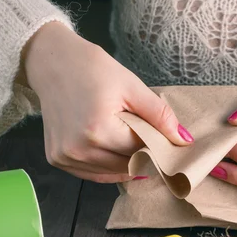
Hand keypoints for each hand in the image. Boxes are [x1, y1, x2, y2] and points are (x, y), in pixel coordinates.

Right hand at [20, 22, 193, 182]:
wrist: (52, 62)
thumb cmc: (93, 70)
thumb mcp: (132, 86)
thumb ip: (160, 116)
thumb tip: (184, 141)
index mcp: (98, 131)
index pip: (142, 151)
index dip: (158, 146)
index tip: (169, 142)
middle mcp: (79, 149)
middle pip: (128, 165)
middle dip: (144, 155)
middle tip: (150, 140)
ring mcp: (65, 157)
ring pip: (112, 174)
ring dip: (126, 163)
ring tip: (128, 140)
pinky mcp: (57, 160)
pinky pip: (92, 174)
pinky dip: (107, 166)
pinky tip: (113, 150)